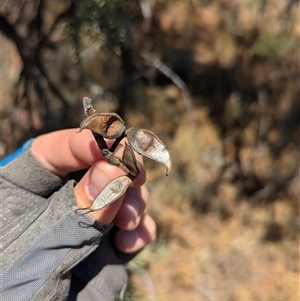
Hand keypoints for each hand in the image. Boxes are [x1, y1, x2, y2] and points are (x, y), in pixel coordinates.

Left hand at [31, 128, 155, 253]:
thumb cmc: (15, 290)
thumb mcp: (40, 244)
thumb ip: (78, 207)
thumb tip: (114, 170)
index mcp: (27, 189)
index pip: (58, 149)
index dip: (88, 141)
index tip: (115, 142)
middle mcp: (61, 198)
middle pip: (101, 164)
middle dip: (122, 170)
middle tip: (134, 179)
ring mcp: (90, 220)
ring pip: (124, 190)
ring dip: (134, 201)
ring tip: (127, 223)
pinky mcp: (110, 242)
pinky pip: (135, 225)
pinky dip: (140, 230)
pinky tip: (128, 244)